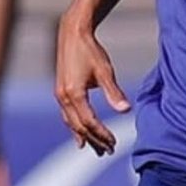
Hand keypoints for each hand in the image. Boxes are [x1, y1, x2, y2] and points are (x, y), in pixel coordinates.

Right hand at [53, 15, 128, 155]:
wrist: (72, 33)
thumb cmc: (90, 50)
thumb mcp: (104, 71)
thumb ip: (114, 92)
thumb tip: (126, 110)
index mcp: (74, 94)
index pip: (89, 122)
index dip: (102, 134)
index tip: (114, 143)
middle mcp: (64, 97)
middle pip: (79, 126)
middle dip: (94, 140)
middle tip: (107, 152)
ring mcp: (60, 95)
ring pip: (71, 123)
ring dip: (83, 136)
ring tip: (94, 149)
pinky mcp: (60, 91)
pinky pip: (66, 115)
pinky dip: (74, 126)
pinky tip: (78, 134)